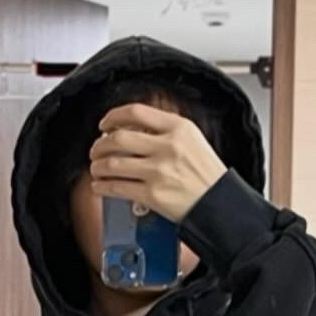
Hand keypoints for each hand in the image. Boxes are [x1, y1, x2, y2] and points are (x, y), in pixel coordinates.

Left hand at [89, 104, 226, 224]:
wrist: (219, 202)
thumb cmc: (207, 174)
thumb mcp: (192, 140)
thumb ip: (166, 131)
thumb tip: (133, 131)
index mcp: (178, 128)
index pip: (136, 113)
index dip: (113, 117)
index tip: (105, 124)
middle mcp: (167, 147)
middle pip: (119, 138)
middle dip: (100, 144)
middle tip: (96, 149)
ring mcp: (158, 171)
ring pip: (114, 163)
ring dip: (98, 166)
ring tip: (96, 168)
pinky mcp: (152, 194)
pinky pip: (118, 188)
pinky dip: (103, 186)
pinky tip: (99, 186)